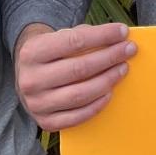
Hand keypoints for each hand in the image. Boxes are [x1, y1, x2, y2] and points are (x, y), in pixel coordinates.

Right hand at [14, 21, 136, 130]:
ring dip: (107, 81)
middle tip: (129, 50)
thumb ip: (84, 36)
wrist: (26, 77)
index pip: (74, 41)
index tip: (123, 32)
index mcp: (32, 52)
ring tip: (123, 69)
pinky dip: (97, 105)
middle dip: (110, 57)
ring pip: (80, 94)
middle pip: (79, 69)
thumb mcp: (58, 37)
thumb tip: (118, 39)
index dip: (102, 35)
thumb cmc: (50, 54)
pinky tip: (109, 92)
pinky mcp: (45, 122)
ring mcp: (36, 104)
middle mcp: (31, 79)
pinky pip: (77, 117)